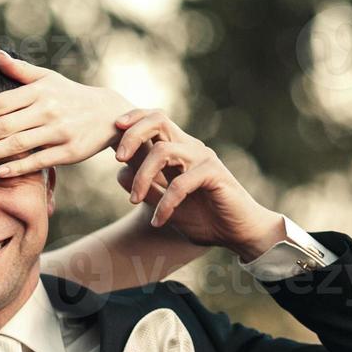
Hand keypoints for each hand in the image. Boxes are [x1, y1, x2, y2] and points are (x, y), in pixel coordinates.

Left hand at [0, 50, 136, 177]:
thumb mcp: (48, 78)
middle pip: (2, 125)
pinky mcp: (70, 151)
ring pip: (18, 144)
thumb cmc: (70, 95)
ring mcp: (59, 131)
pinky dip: (18, 167)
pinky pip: (40, 161)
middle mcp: (47, 109)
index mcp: (38, 91)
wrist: (110, 113)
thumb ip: (20, 70)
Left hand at [114, 109, 284, 260]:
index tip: (114, 128)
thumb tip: (120, 172)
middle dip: (133, 135)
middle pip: (158, 120)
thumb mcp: (165, 204)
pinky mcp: (214, 174)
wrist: (237, 233)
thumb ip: (146, 188)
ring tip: (133, 201)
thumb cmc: (202, 217)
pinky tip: (159, 222)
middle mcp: (190, 147)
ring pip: (162, 151)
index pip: (154, 120)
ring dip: (142, 176)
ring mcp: (203, 158)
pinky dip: (165, 204)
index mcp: (178, 149)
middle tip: (118, 158)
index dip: (133, 119)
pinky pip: (180, 183)